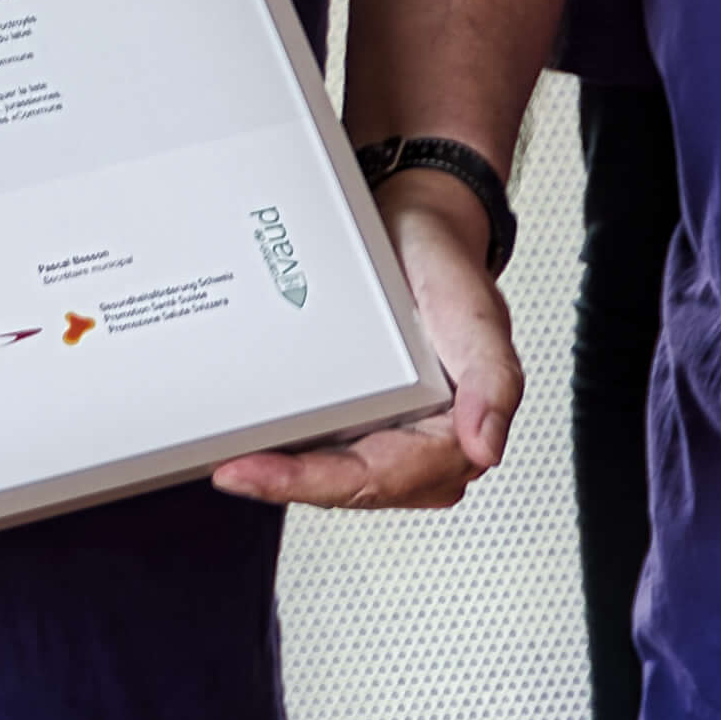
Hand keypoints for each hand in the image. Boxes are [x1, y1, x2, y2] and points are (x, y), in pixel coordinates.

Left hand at [212, 172, 519, 509]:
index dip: (317, 483)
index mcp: (456, 434)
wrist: (418, 232)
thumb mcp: (476, 317)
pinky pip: (322, 448)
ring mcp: (388, 434)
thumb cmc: (447, 272)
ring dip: (282, 476)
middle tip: (230, 472)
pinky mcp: (361, 418)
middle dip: (288, 485)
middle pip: (349, 487)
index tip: (261, 474)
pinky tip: (249, 446)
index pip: (381, 478)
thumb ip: (492, 381)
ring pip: (332, 476)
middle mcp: (422, 445)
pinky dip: (286, 452)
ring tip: (228, 464)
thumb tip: (484, 449)